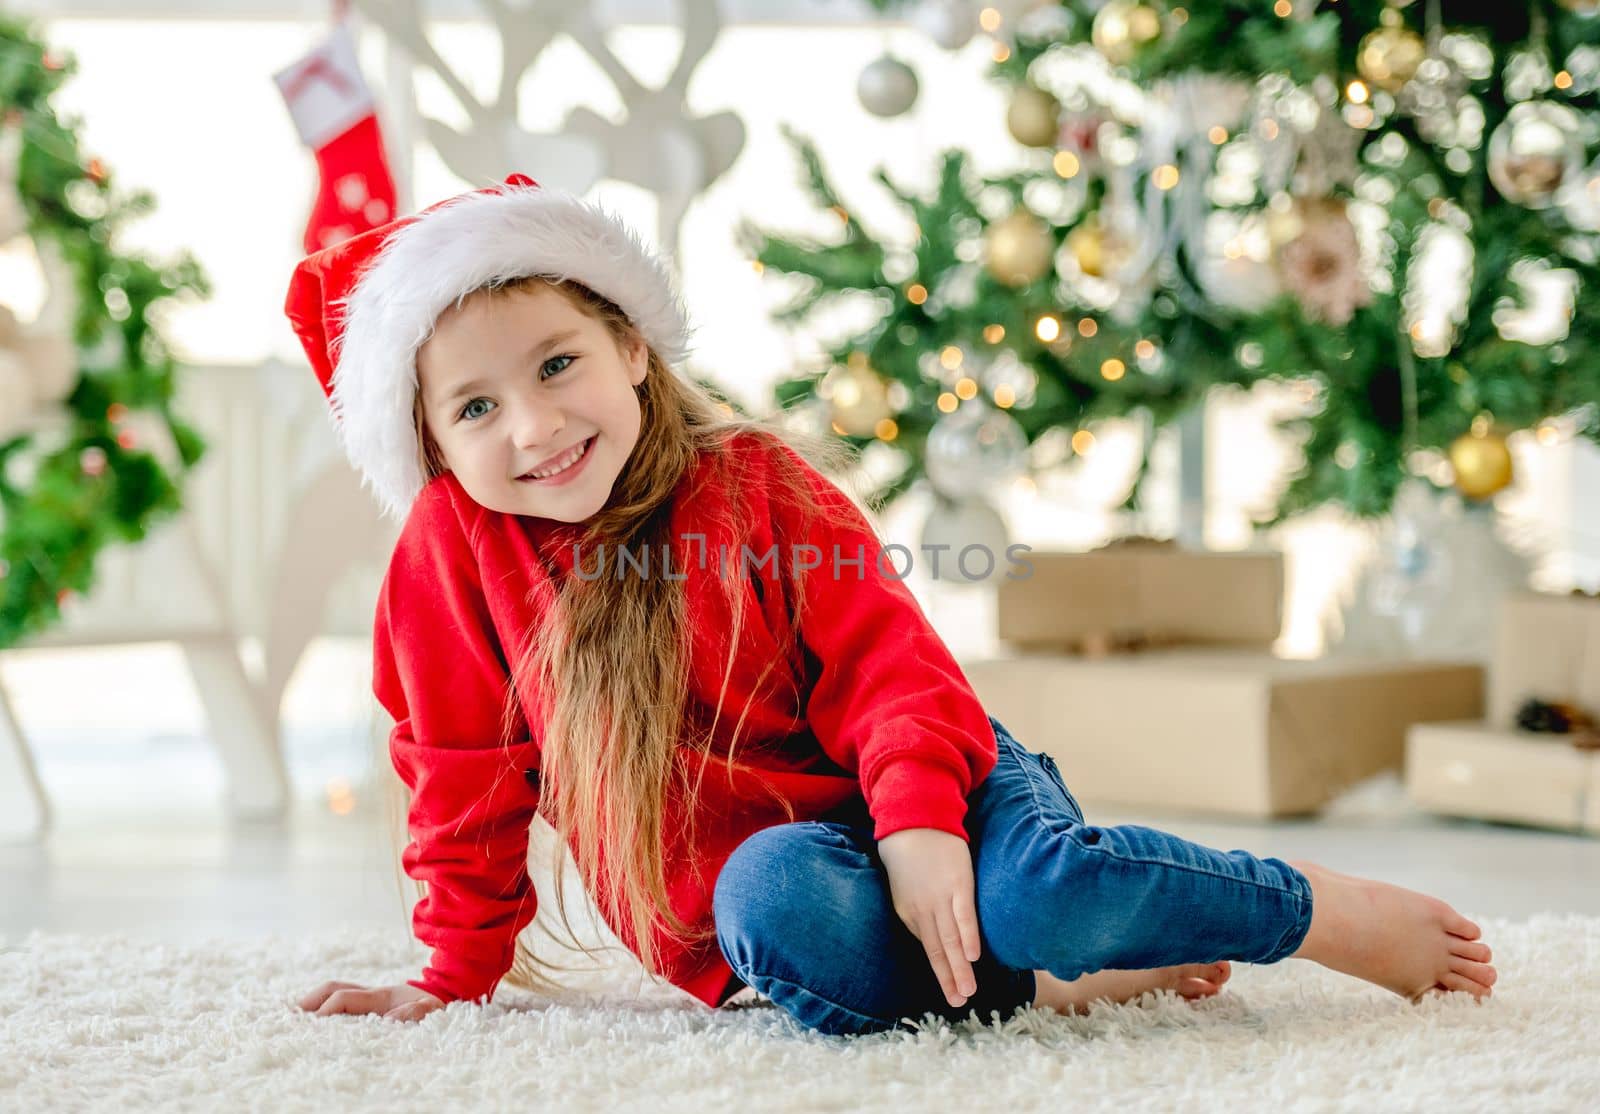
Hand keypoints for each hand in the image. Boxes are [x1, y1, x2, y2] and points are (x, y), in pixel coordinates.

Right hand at [298, 980, 444, 1021]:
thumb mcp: (434, 1010)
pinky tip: (312, 1018)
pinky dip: (325, 1005)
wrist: (448, 994)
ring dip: (314, 1001)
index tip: (312, 1026)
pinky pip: (343, 1000)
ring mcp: (370, 997)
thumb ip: (417, 1011)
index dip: (326, 1010)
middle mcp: (372, 993)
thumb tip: (392, 1017)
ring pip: (335, 991)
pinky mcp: (371, 1003)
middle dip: (311, 999)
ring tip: (293, 1017)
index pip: (344, 999)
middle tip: (289, 1016)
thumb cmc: (438, 1006)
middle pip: (334, 987)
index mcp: (382, 996)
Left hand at [877, 827, 981, 1008]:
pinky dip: (968, 936)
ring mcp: (940, 897)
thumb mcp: (901, 882)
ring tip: (967, 992)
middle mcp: (921, 909)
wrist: (912, 816)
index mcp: (906, 910)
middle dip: (947, 979)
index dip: (939, 969)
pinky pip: (963, 915)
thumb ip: (913, 904)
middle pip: (936, 951)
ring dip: (958, 969)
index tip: (949, 988)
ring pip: (949, 940)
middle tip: (957, 1003)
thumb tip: (926, 924)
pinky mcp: (957, 883)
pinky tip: (973, 956)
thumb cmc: (906, 848)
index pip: (926, 945)